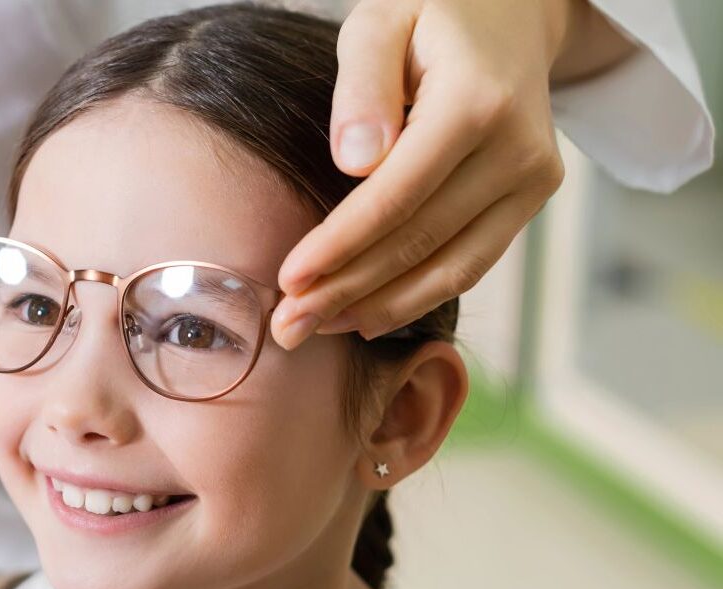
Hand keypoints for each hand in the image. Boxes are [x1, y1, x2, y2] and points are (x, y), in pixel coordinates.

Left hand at [271, 0, 632, 348]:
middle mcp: (518, 149)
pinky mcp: (532, 199)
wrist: (510, 15)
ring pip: (452, 268)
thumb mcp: (381, 22)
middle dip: (346, 290)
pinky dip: (417, 295)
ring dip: (379, 307)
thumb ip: (363, 85)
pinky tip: (364, 314)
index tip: (288, 281)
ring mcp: (533, 179)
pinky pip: (472, 262)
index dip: (340, 246)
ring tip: (315, 328)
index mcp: (476, 103)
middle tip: (285, 326)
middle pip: (420, 241)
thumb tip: (354, 161)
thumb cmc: (427, 15)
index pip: (397, 195)